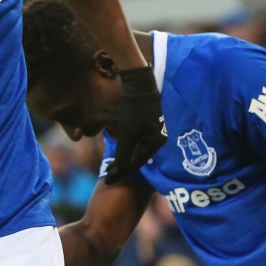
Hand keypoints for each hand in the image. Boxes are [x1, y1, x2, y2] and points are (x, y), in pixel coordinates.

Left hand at [103, 65, 165, 184]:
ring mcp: (154, 131)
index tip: (107, 180)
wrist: (139, 85)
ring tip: (112, 165)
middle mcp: (158, 140)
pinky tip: (119, 149)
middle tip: (108, 174)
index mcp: (155, 143)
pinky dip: (127, 146)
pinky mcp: (149, 124)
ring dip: (124, 156)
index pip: (135, 163)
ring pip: (137, 149)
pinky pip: (137, 141)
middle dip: (122, 166)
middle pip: (137, 157)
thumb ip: (124, 152)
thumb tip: (121, 170)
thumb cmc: (133, 109)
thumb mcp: (127, 133)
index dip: (120, 172)